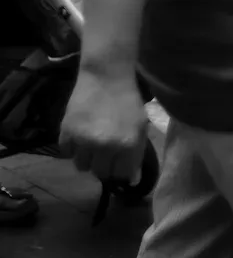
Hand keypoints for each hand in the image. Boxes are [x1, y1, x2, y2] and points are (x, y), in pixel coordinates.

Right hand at [60, 67, 147, 186]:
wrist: (106, 75)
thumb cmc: (127, 101)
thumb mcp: (140, 127)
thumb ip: (136, 155)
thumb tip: (132, 181)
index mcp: (128, 144)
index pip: (122, 175)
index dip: (121, 168)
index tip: (119, 160)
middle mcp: (106, 146)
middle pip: (100, 173)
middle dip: (104, 164)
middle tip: (105, 149)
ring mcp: (84, 140)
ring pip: (82, 166)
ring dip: (87, 157)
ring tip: (92, 140)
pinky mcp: (66, 132)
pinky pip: (67, 153)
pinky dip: (72, 147)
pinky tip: (80, 133)